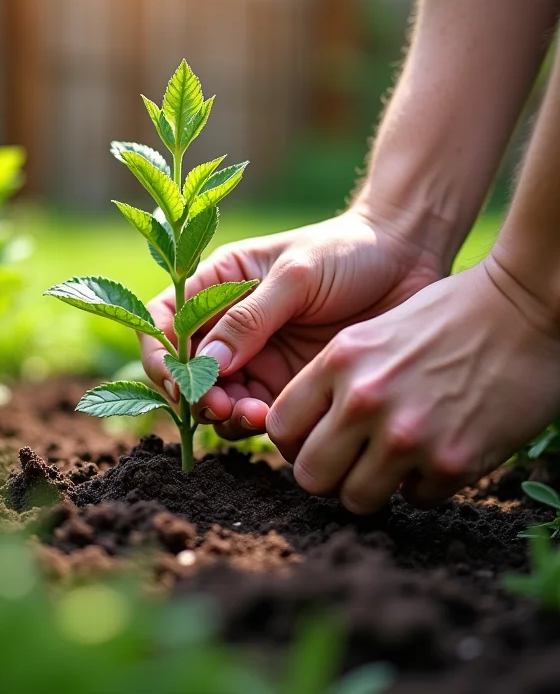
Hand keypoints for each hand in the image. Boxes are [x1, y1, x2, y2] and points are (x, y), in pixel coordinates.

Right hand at [141, 208, 444, 438]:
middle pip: (186, 370)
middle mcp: (230, 325)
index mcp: (218, 284)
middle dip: (195, 394)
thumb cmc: (348, 252)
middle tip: (220, 405)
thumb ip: (250, 317)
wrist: (409, 262)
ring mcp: (257, 357)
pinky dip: (256, 424)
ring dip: (225, 414)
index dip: (160, 353)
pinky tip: (275, 421)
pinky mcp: (287, 384)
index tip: (179, 379)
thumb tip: (207, 364)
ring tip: (255, 415)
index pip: (164, 321)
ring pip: (218, 398)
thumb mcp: (296, 275)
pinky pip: (256, 413)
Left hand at [266, 257, 559, 513]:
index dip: (294, 442)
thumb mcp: (370, 335)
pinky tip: (440, 451)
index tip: (314, 441)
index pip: (280, 427)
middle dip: (328, 475)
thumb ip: (333, 379)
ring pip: (356, 499)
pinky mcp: (452, 461)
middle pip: (310, 476)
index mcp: (338, 361)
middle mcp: (364, 399)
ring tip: (396, 461)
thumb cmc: (446, 316)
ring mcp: (406, 433)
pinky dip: (425, 484)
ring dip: (373, 486)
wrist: (525, 307)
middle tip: (352, 462)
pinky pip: (416, 499)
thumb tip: (308, 428)